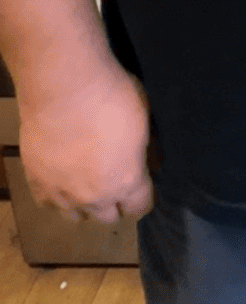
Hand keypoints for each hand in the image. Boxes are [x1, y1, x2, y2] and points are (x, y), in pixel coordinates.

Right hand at [19, 64, 152, 224]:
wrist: (63, 87)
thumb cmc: (111, 96)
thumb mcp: (143, 120)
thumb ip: (146, 150)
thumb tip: (152, 166)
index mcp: (126, 182)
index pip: (139, 207)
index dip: (141, 197)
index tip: (139, 186)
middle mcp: (95, 197)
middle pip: (107, 216)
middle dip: (113, 202)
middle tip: (110, 180)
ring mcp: (63, 193)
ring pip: (76, 215)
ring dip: (83, 204)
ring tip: (83, 183)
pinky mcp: (36, 182)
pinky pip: (48, 202)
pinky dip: (56, 195)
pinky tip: (59, 179)